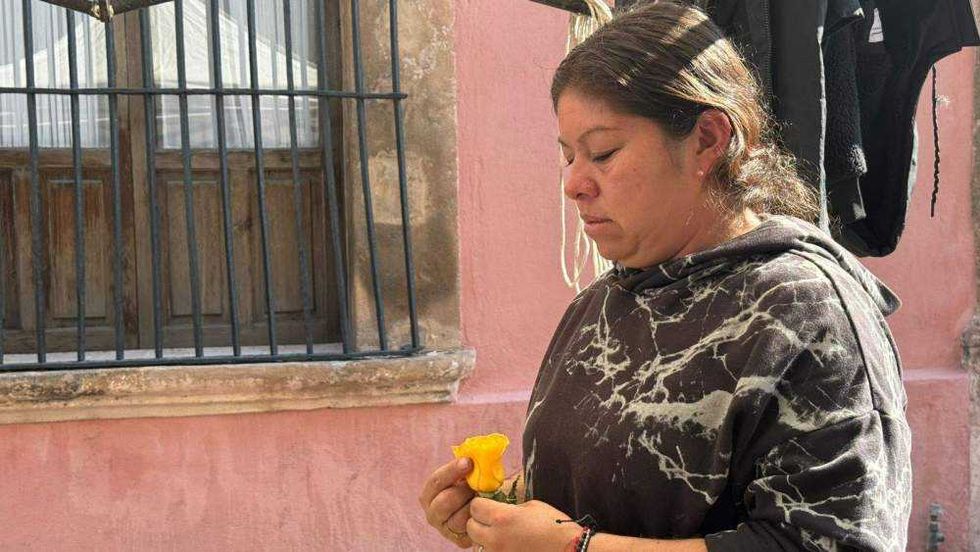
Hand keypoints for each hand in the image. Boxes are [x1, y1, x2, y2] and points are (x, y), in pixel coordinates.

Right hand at [419, 457, 475, 547]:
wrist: (488, 508)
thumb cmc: (475, 487)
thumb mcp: (468, 474)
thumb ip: (468, 465)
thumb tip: (477, 450)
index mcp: (430, 493)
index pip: (435, 481)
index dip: (452, 471)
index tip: (469, 462)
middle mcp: (433, 512)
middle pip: (443, 502)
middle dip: (462, 492)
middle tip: (476, 486)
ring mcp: (445, 528)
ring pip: (456, 518)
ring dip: (472, 506)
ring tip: (482, 498)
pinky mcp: (459, 540)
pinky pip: (469, 530)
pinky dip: (478, 519)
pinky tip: (484, 510)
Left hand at [466, 497, 581, 551]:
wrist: (570, 549)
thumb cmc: (555, 525)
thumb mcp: (531, 506)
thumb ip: (509, 508)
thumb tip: (497, 509)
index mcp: (502, 517)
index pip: (475, 507)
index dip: (481, 505)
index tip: (488, 505)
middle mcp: (495, 538)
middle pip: (471, 527)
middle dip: (478, 522)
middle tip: (491, 521)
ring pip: (477, 545)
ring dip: (484, 540)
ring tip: (499, 536)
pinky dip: (493, 550)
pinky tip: (506, 546)